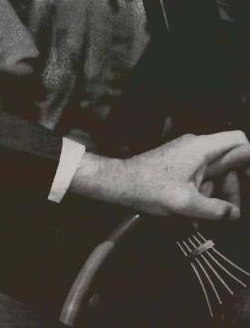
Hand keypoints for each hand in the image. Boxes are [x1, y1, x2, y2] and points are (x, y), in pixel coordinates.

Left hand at [72, 131, 249, 219]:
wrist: (119, 183)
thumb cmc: (150, 189)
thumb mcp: (186, 203)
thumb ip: (216, 209)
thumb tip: (234, 213)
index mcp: (202, 148)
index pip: (239, 141)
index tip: (248, 181)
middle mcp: (196, 146)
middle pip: (230, 162)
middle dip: (232, 187)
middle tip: (229, 210)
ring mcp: (186, 154)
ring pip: (216, 171)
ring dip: (216, 193)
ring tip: (209, 214)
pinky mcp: (178, 163)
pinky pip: (201, 175)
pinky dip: (203, 191)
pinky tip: (197, 209)